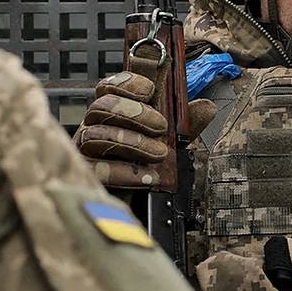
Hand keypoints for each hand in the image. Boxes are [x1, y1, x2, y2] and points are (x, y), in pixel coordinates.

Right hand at [74, 71, 214, 189]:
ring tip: (160, 153)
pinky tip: (147, 176)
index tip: (149, 90)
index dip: (126, 83)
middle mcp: (94, 129)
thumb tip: (206, 107)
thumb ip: (185, 125)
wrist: (140, 207)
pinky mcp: (86, 177)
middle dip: (134, 113)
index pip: (108, 88)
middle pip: (100, 107)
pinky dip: (123, 171)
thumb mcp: (172, 144)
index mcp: (112, 115)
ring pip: (96, 135)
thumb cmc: (150, 168)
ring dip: (132, 142)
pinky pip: (95, 169)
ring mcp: (86, 153)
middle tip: (161, 126)